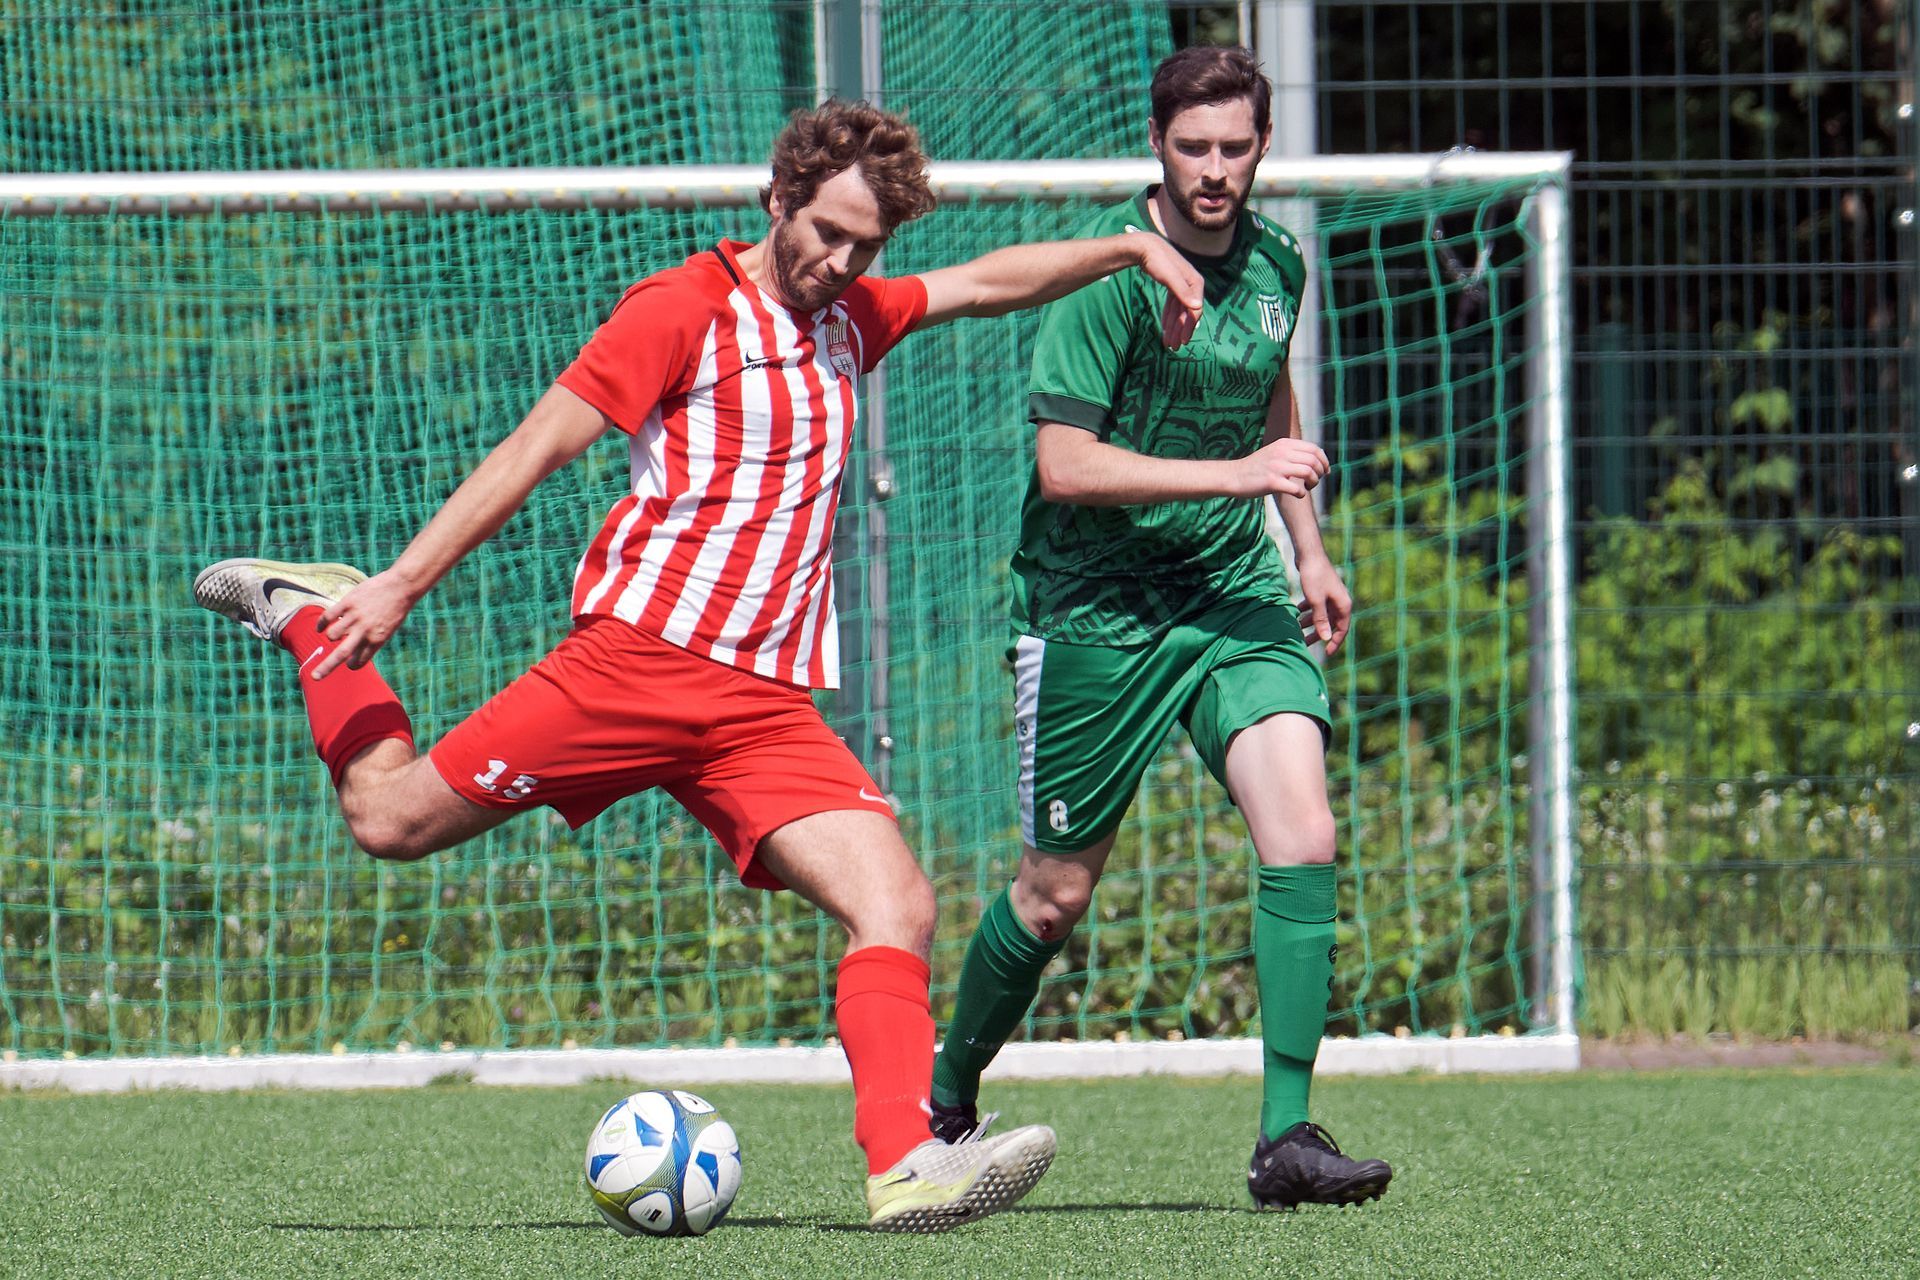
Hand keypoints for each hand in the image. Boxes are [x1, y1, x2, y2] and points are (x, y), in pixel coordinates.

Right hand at [309, 568, 421, 679]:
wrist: (401, 587)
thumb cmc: (395, 609)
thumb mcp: (388, 630)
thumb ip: (371, 640)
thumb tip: (353, 652)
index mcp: (377, 640)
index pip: (359, 661)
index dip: (353, 664)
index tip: (350, 662)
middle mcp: (365, 631)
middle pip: (341, 654)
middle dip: (326, 668)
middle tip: (315, 677)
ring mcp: (355, 617)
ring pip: (332, 635)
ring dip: (330, 636)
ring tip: (334, 632)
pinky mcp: (348, 603)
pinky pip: (328, 616)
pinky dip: (321, 624)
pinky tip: (320, 627)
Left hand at [1133, 233, 1203, 348]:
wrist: (1145, 247)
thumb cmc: (1157, 260)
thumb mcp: (1169, 276)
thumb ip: (1182, 291)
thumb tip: (1197, 307)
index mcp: (1194, 283)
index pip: (1194, 310)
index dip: (1188, 326)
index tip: (1181, 341)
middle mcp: (1190, 285)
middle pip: (1187, 313)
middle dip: (1180, 330)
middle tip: (1173, 347)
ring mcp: (1182, 286)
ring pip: (1179, 311)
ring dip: (1174, 327)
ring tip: (1168, 342)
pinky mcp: (1173, 286)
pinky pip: (1173, 306)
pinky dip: (1169, 317)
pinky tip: (1165, 328)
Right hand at [1239, 437, 1329, 498]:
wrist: (1234, 476)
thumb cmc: (1257, 468)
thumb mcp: (1274, 452)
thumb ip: (1292, 452)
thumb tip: (1316, 459)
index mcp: (1284, 444)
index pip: (1315, 449)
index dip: (1324, 461)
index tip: (1325, 471)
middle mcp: (1282, 452)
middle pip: (1314, 461)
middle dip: (1320, 473)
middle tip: (1314, 482)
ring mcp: (1277, 467)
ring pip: (1309, 472)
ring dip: (1313, 483)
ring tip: (1307, 487)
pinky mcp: (1272, 482)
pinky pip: (1297, 488)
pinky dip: (1302, 493)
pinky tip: (1297, 495)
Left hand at [1296, 556, 1352, 656]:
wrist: (1309, 553)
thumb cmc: (1314, 576)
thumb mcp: (1316, 601)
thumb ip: (1321, 620)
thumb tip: (1326, 638)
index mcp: (1343, 605)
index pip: (1342, 629)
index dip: (1334, 642)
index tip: (1326, 654)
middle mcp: (1339, 601)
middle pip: (1331, 623)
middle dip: (1319, 634)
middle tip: (1306, 643)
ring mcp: (1330, 595)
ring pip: (1322, 614)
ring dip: (1310, 622)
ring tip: (1297, 628)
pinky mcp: (1321, 590)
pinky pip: (1316, 606)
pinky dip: (1307, 611)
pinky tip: (1296, 613)